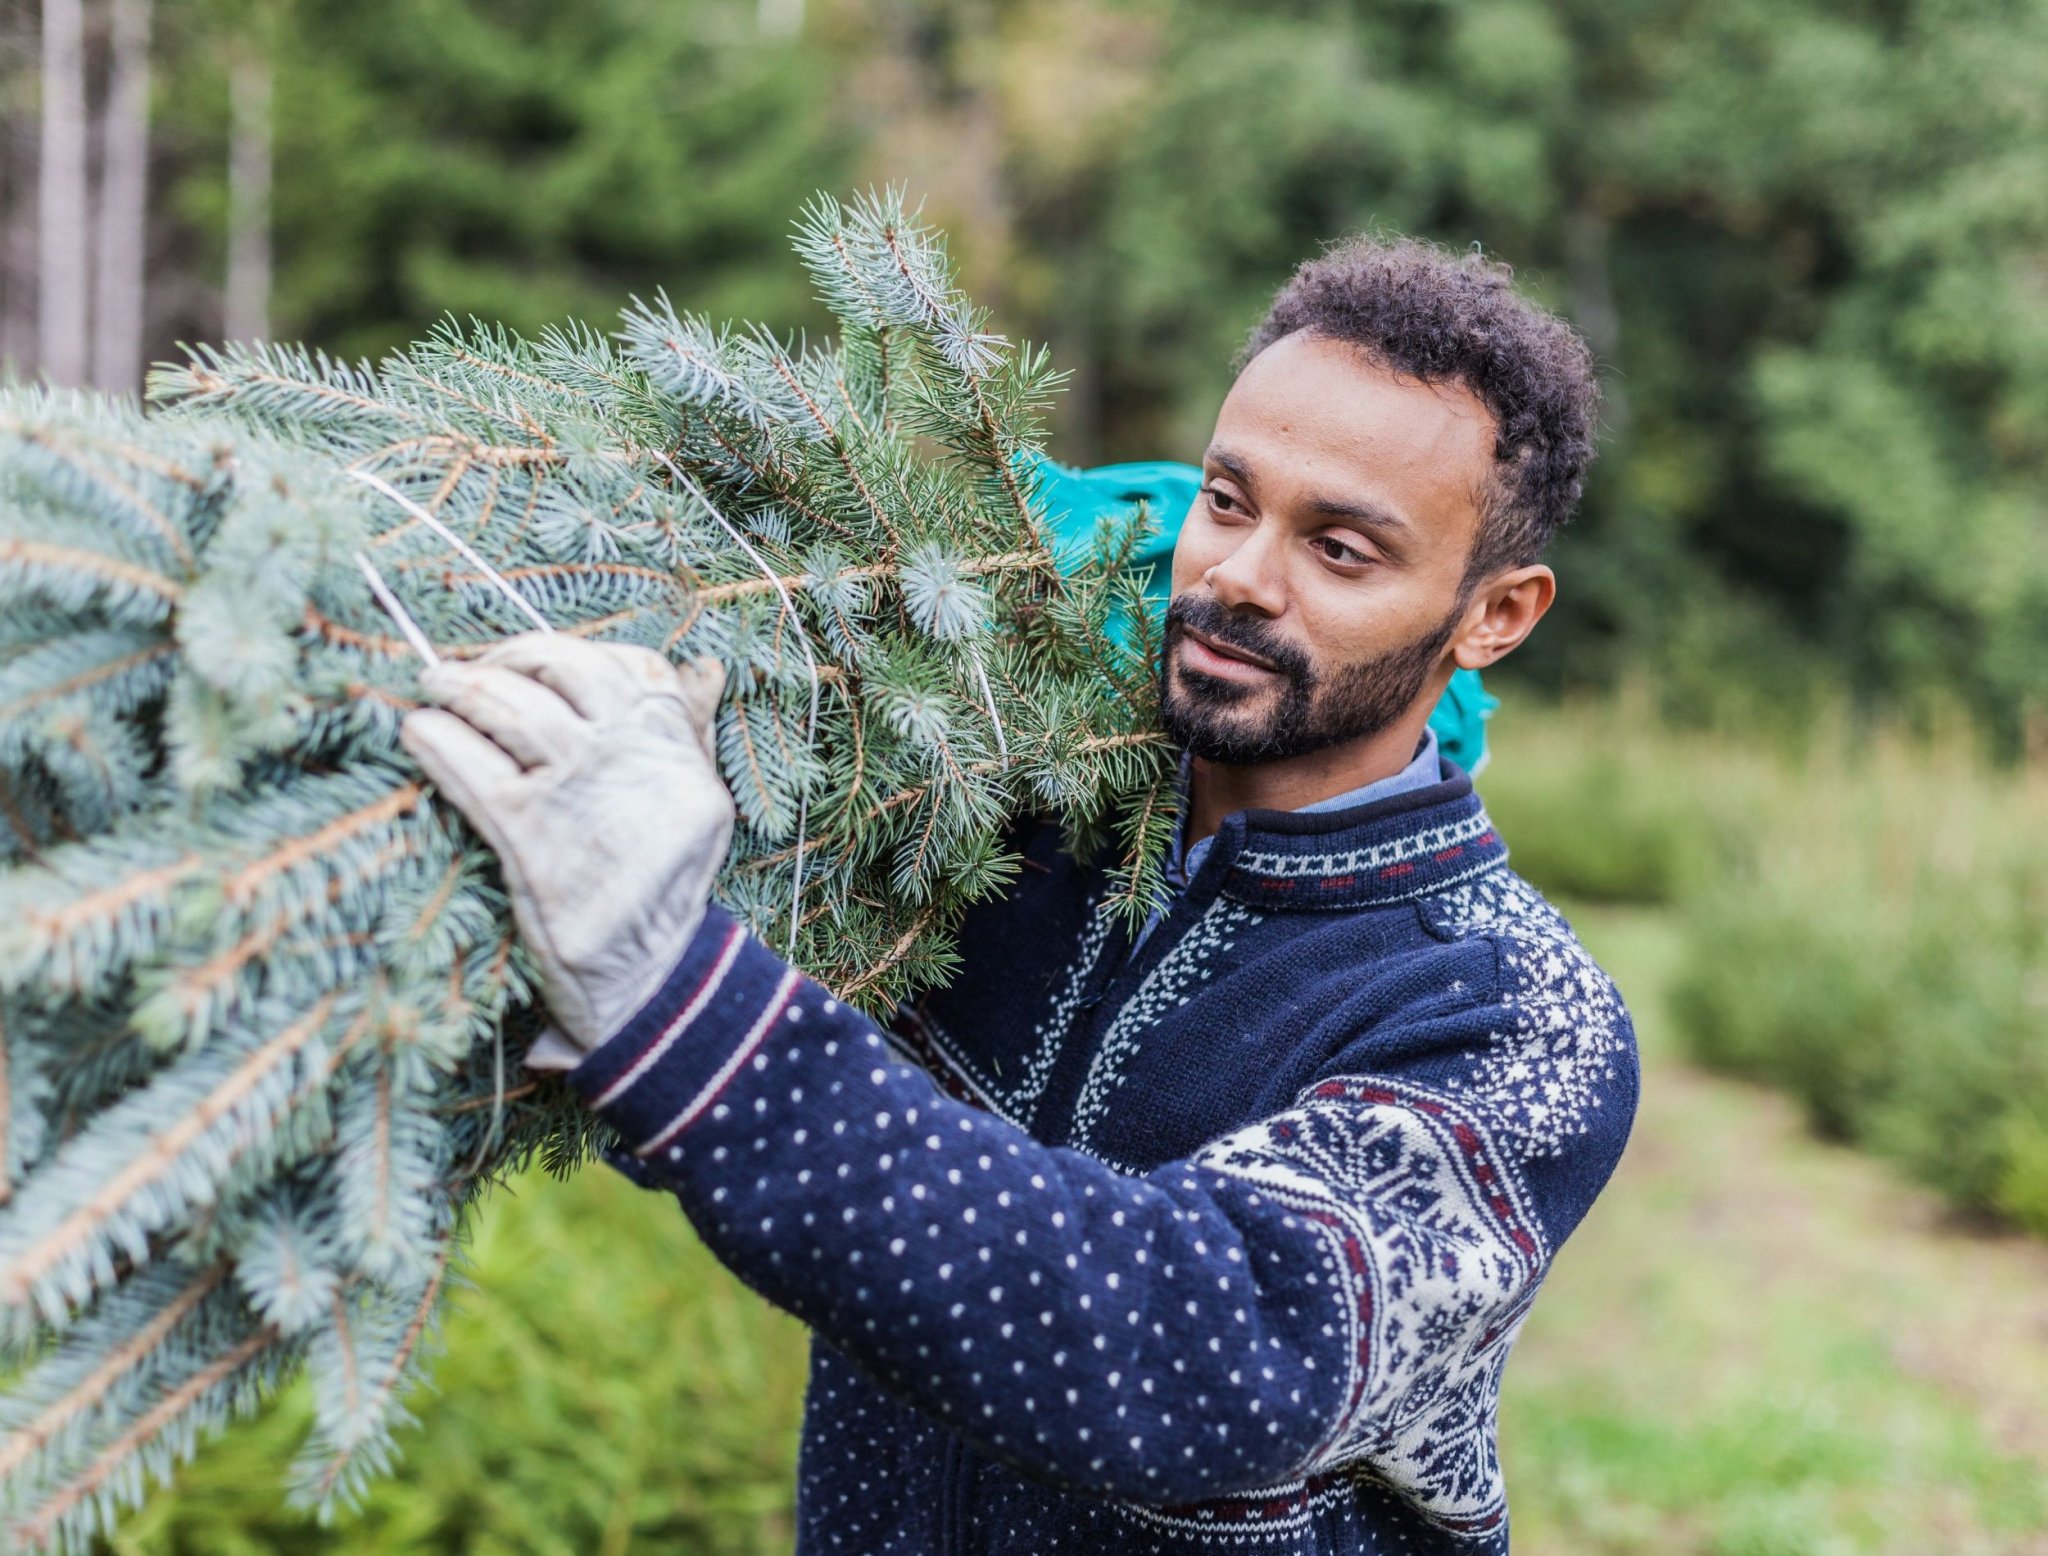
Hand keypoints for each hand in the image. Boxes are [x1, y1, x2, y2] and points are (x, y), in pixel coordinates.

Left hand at [398, 633, 733, 1058]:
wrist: (652, 984)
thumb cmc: (660, 891)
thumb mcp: (695, 807)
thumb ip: (683, 736)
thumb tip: (699, 668)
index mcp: (678, 750)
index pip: (632, 666)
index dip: (567, 651)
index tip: (525, 659)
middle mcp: (637, 761)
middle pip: (564, 670)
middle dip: (506, 658)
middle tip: (464, 669)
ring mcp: (585, 796)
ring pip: (512, 706)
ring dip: (459, 686)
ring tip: (431, 687)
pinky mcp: (535, 841)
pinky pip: (473, 765)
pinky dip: (437, 739)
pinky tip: (418, 732)